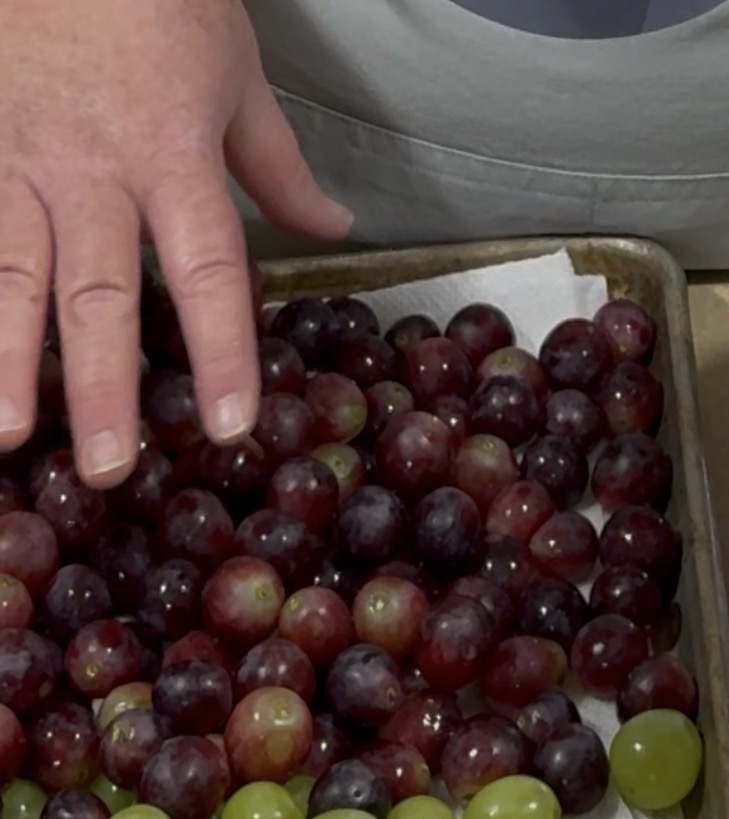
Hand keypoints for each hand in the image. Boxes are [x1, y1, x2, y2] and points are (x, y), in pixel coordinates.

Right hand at [0, 0, 351, 486]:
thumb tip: (332, 231)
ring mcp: (12, 156)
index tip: (230, 424)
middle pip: (97, 293)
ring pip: (7, 272)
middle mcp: (88, 168)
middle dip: (100, 389)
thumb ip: (277, 167)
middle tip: (107, 470)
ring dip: (4, 362)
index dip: (220, 350)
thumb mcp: (234, 73)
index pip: (207, 269)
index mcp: (170, 153)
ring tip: (7, 437)